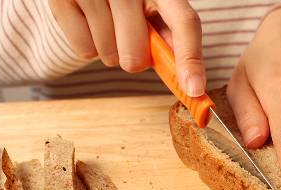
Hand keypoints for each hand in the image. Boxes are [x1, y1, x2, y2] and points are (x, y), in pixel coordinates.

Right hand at [49, 0, 205, 96]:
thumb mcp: (153, 4)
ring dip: (112, 51)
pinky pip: (85, 51)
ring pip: (110, 56)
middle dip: (136, 58)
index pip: (184, 22)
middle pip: (137, 55)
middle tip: (129, 38)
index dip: (191, 59)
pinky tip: (90, 23)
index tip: (195, 90)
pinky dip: (90, 46)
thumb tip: (188, 79)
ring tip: (108, 23)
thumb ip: (169, 35)